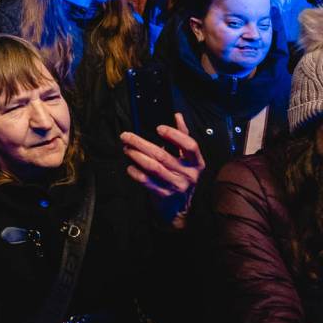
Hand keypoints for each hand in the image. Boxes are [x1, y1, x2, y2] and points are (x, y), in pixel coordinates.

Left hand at [120, 113, 204, 228]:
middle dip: (141, 143)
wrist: (178, 207)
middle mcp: (189, 175)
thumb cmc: (179, 176)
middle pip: (163, 155)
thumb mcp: (186, 158)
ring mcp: (176, 186)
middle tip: (126, 136)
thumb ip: (182, 136)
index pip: (191, 146)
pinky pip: (146, 181)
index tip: (159, 128)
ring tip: (126, 148)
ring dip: (136, 156)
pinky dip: (135, 172)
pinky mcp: (164, 194)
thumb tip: (178, 115)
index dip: (175, 135)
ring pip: (153, 167)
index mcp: (196, 163)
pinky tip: (129, 166)